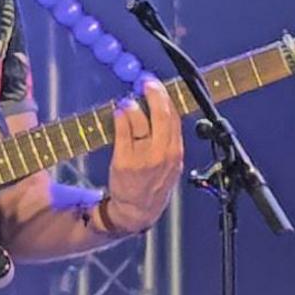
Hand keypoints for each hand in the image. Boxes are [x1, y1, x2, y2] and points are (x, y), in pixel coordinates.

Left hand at [99, 89, 185, 229]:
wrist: (137, 211)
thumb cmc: (153, 185)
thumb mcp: (170, 164)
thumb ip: (168, 140)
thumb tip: (161, 110)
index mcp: (176, 153)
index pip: (174, 118)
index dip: (166, 99)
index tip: (157, 86)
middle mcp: (163, 154)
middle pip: (162, 115)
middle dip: (154, 94)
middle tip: (146, 83)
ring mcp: (144, 157)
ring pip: (141, 121)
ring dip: (133, 105)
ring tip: (129, 101)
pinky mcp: (125, 161)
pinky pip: (123, 132)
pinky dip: (120, 117)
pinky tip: (118, 111)